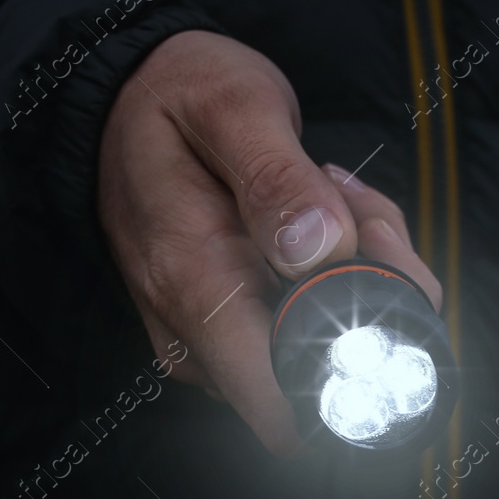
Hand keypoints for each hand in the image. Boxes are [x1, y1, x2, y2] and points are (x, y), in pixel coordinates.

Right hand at [97, 30, 440, 456]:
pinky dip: (339, 273)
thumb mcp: (233, 106)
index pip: (281, 404)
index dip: (357, 358)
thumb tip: (322, 252)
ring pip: (326, 345)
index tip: (378, 266)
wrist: (120, 100)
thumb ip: (278, 178)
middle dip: (373, 294)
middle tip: (361, 210)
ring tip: (333, 196)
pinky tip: (322, 220)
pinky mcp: (228, 331)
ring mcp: (212, 340)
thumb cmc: (179, 95)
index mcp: (196, 285)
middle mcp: (198, 334)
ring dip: (361, 275)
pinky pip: (308, 325)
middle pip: (324, 373)